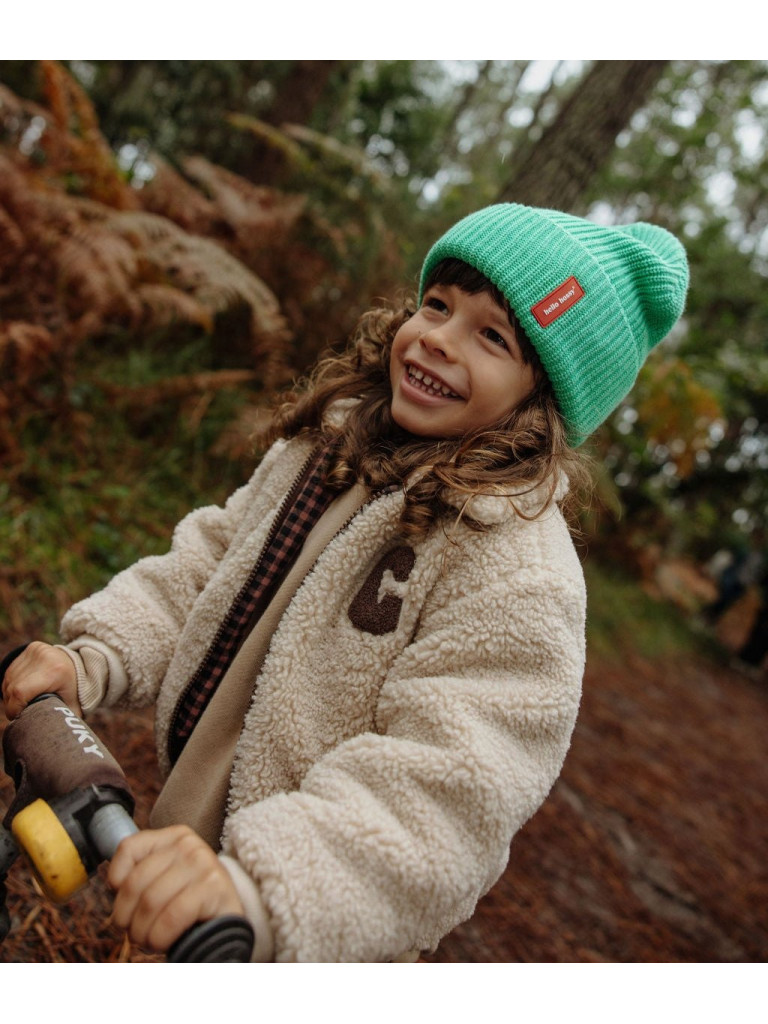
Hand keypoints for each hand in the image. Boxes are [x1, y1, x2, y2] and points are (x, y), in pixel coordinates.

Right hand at [2, 641, 79, 718]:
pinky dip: (12, 683)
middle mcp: (44, 657)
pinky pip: (11, 670)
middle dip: (12, 704)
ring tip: (23, 701)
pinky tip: (22, 689)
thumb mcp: (72, 706)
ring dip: (10, 694)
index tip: (19, 718)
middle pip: (13, 687)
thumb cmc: (76, 690)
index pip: (21, 692)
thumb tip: (52, 743)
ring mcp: (36, 651)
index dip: (14, 708)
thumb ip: (61, 722)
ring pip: (10, 679)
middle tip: (20, 713)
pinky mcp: (31, 648)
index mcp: (55, 672)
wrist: (83, 664)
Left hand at [107, 825, 244, 952]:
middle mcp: (190, 844)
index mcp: (175, 836)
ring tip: (150, 940)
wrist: (227, 923)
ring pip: (150, 902)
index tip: (125, 903)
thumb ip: (139, 874)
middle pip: (135, 882)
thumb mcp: (165, 879)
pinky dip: (160, 938)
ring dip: (142, 932)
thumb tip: (112, 886)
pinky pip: (170, 917)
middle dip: (126, 918)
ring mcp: (204, 864)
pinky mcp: (214, 889)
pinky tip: (165, 942)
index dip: (116, 882)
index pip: (129, 848)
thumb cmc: (189, 904)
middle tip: (135, 933)